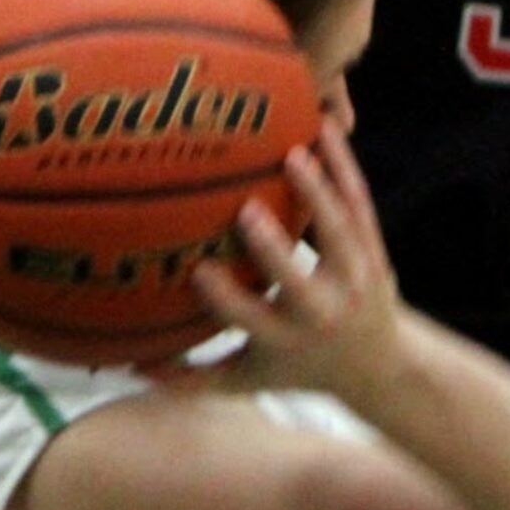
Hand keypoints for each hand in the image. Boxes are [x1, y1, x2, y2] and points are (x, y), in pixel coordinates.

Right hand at [164, 119, 403, 405]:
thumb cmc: (296, 367)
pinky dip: (345, 168)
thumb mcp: (245, 379)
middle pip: (298, 280)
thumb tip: (129, 365)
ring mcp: (353, 278)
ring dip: (319, 193)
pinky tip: (326, 129)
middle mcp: (321, 312)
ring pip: (338, 231)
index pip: (250, 319)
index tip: (195, 269)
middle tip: (246, 209)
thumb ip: (189, 377)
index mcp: (284, 340)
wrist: (379, 366)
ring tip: (294, 152)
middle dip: (275, 249)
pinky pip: (359, 205)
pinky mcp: (372, 251)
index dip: (225, 297)